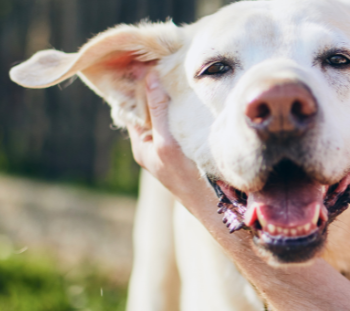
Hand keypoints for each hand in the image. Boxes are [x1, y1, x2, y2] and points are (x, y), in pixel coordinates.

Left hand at [128, 72, 206, 201]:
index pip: (132, 106)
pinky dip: (185, 109)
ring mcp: (172, 148)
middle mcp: (154, 145)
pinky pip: (182, 123)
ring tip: (181, 75)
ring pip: (168, 115)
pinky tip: (195, 97)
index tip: (147, 61)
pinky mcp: (189, 149)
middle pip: (151, 109)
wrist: (217, 208)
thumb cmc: (188, 179)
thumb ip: (158, 110)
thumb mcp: (168, 141)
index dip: (137, 85)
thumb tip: (148, 77)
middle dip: (156, 88)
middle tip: (166, 62)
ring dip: (174, 98)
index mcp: (142, 145)